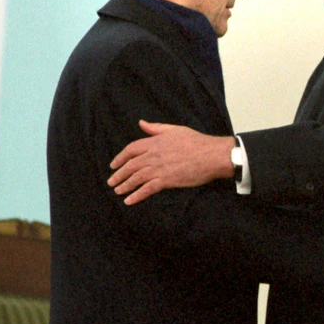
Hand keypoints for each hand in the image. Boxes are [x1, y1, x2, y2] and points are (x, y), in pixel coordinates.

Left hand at [108, 120, 235, 204]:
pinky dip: (136, 195)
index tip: (113, 165)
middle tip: (111, 182)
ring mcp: (159, 168)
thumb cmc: (196, 141)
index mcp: (155, 142)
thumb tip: (141, 123)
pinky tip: (129, 200)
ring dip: (124, 186)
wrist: (211, 155)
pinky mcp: (166, 180)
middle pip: (130, 166)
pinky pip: (147, 189)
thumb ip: (156, 127)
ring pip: (136, 178)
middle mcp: (153, 155)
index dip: (120, 158)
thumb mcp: (175, 129)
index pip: (131, 150)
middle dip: (118, 175)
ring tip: (117, 192)